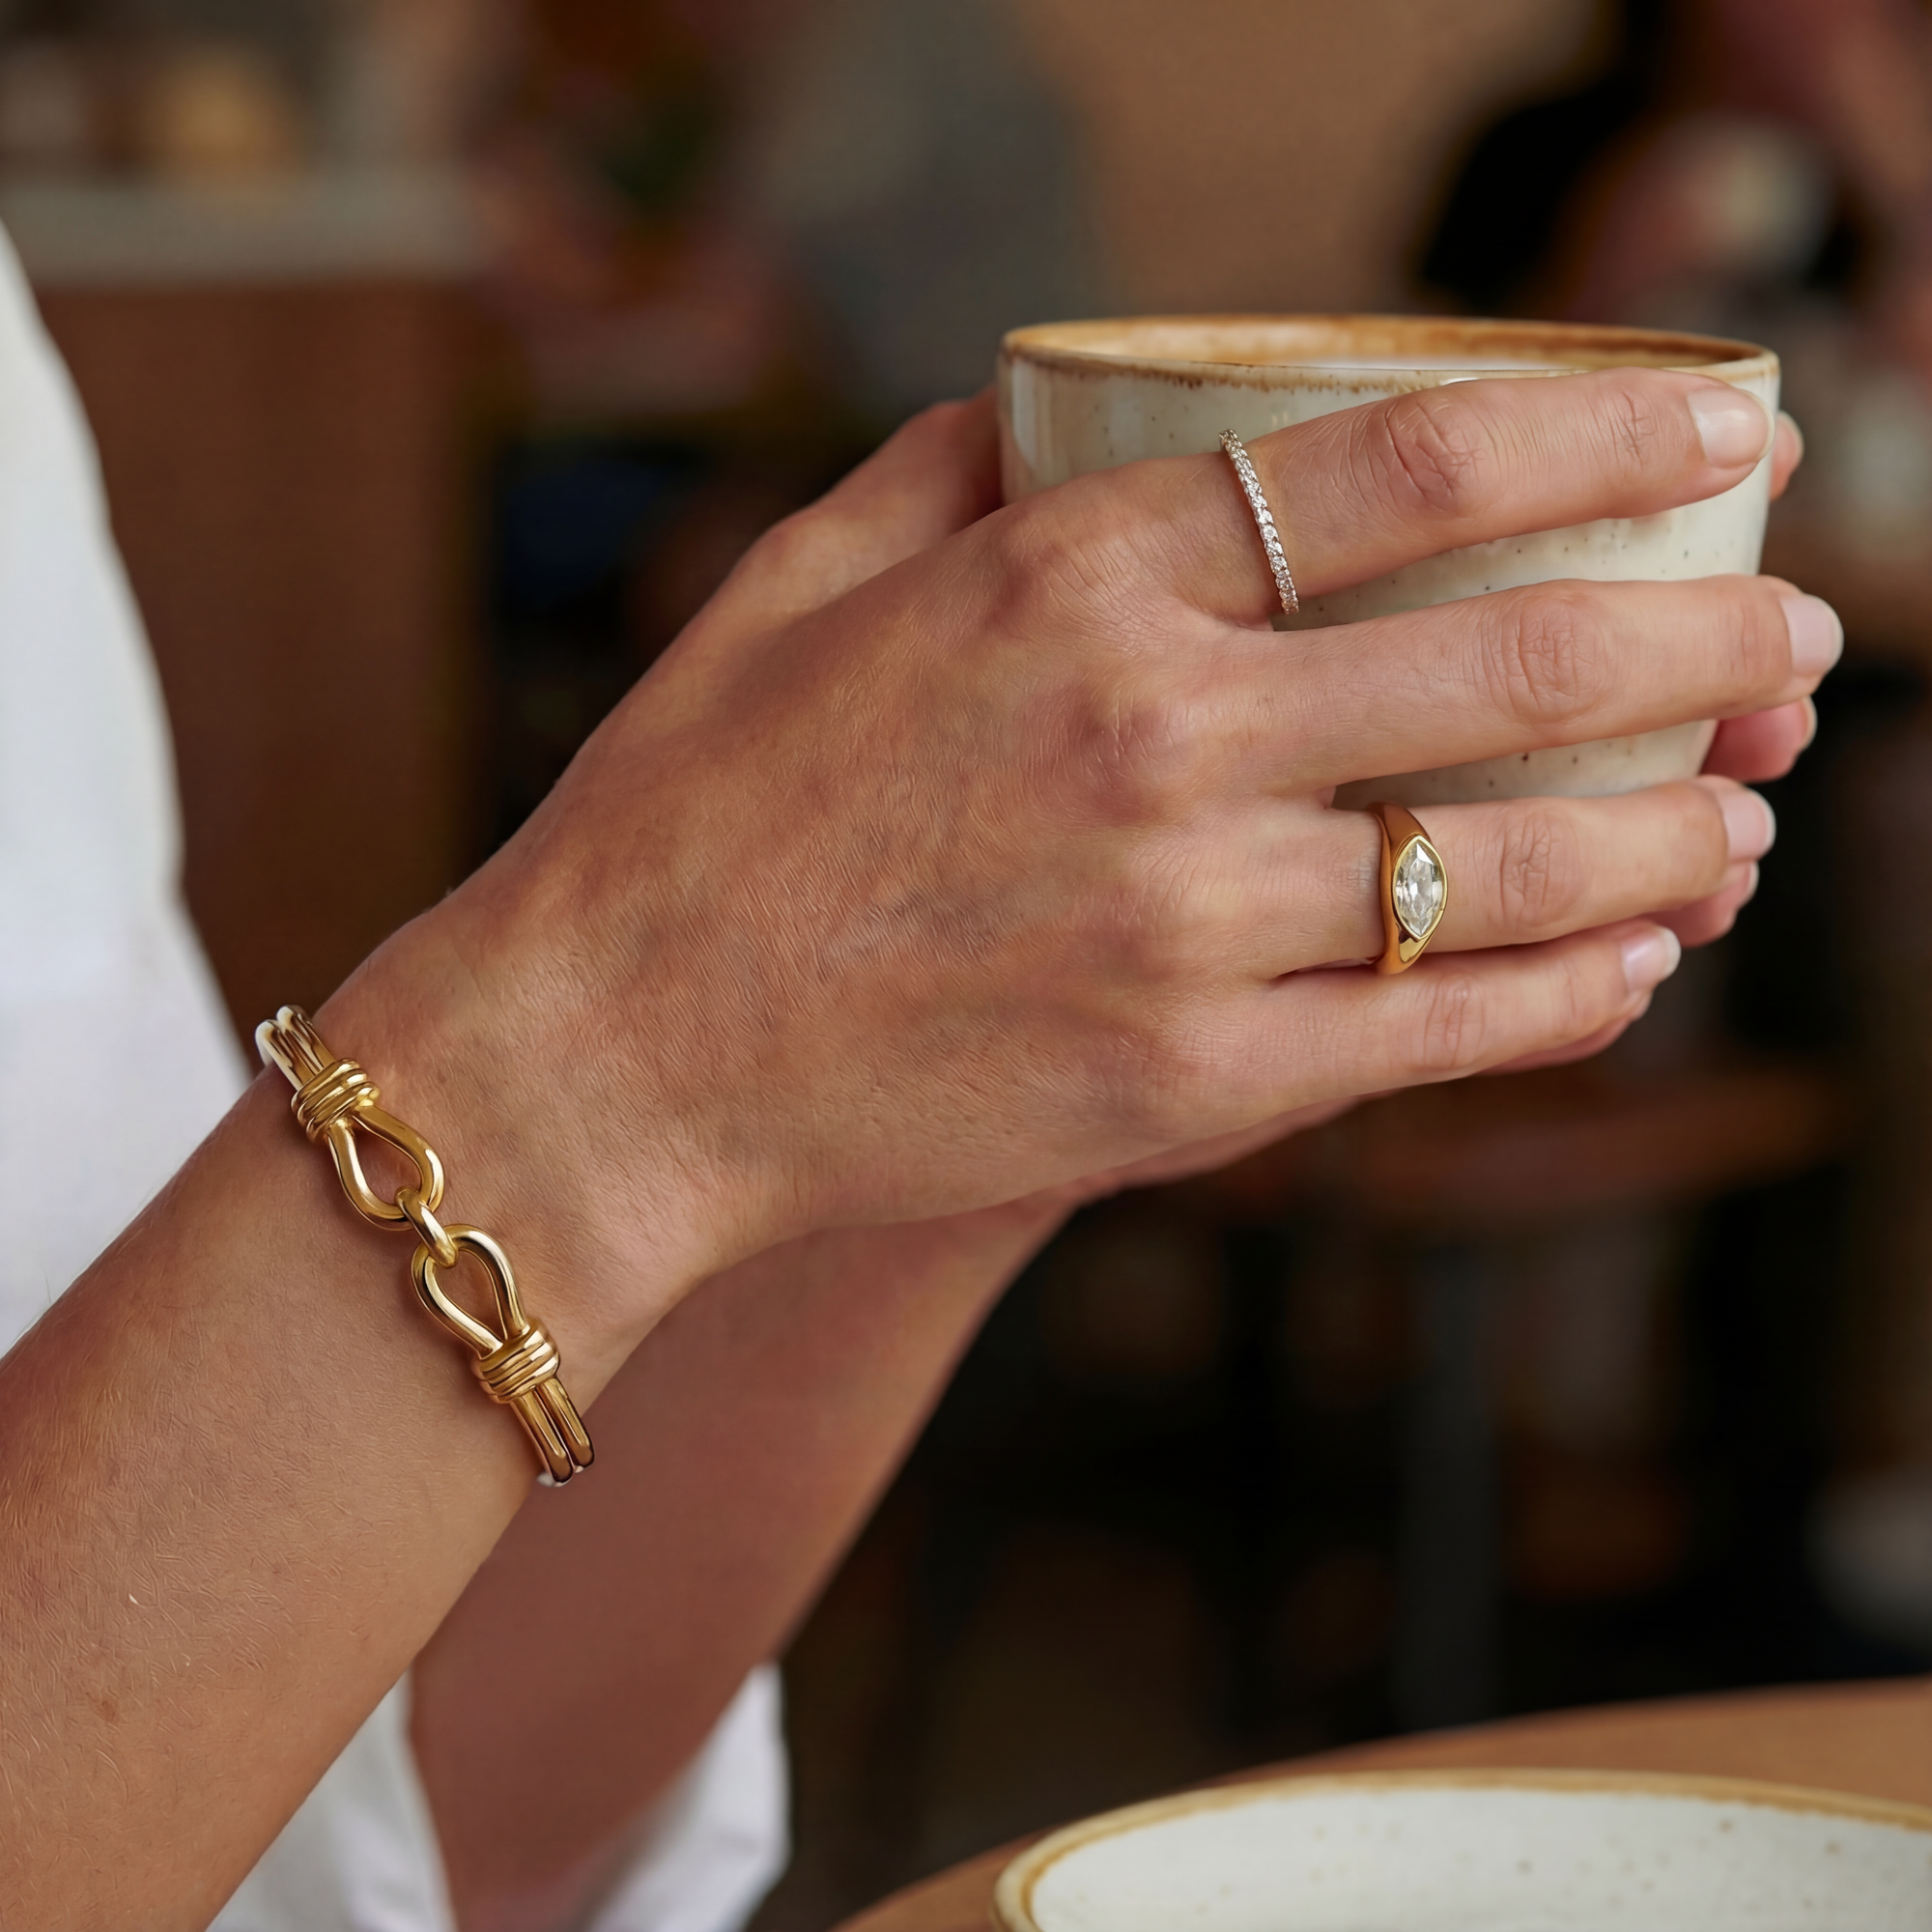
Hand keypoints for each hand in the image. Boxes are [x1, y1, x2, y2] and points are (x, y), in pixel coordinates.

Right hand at [337, 372, 1835, 1348]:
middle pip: (1517, 667)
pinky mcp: (1188, 1086)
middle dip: (1705, 641)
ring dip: (1673, 837)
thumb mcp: (802, 585)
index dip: (1608, 436)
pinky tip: (1630, 965)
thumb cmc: (691, 813)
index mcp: (1068, 586)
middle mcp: (1157, 742)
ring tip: (1742, 814)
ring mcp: (1185, 927)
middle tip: (1795, 634)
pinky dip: (1566, 998)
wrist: (613, 1056)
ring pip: (1515, 872)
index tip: (1729, 430)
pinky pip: (1438, 1035)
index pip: (1410, 471)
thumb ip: (955, 475)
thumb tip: (1067, 410)